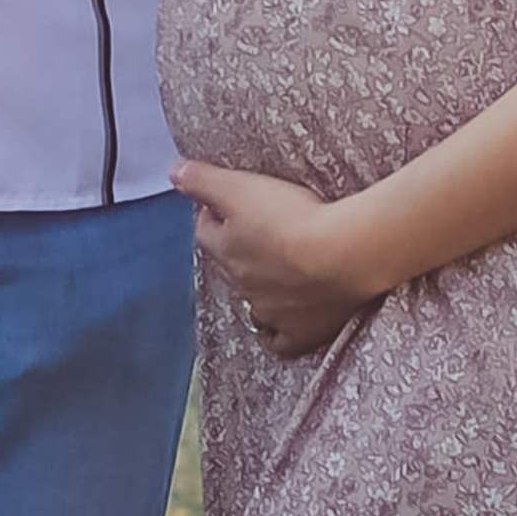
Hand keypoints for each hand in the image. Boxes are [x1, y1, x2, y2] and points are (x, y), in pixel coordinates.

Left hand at [171, 159, 382, 357]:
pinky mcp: (301, 333)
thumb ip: (203, 180)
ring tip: (272, 272)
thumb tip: (173, 173)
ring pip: (250, 304)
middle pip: (229, 266)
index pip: (206, 231)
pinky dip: (276, 333)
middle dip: (236, 250)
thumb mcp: (240, 187)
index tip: (229, 202)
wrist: (343, 256)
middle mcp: (242, 286)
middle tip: (258, 231)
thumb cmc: (292, 218)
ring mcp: (271, 312)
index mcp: (226, 251)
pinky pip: (279, 342)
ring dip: (255, 289)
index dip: (215, 214)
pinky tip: (280, 324)